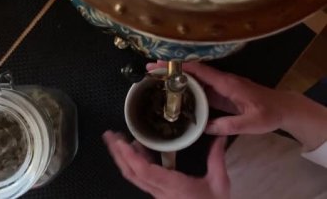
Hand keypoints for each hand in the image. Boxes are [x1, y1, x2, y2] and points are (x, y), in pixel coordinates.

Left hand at [103, 131, 229, 198]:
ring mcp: (156, 194)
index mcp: (174, 187)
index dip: (132, 157)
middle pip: (132, 173)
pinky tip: (133, 151)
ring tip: (116, 140)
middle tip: (109, 135)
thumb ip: (217, 158)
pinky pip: (140, 178)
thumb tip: (219, 136)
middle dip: (118, 154)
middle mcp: (160, 192)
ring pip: (133, 176)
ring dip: (122, 158)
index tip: (123, 142)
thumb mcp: (219, 183)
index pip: (146, 173)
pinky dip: (133, 162)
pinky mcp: (158, 193)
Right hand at [147, 61, 326, 150]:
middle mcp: (221, 81)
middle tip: (150, 71)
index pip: (200, 70)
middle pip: (192, 71)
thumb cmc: (269, 113)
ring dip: (175, 77)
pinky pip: (199, 88)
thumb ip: (230, 125)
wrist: (282, 108)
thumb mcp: (252, 122)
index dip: (180, 67)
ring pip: (194, 78)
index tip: (161, 65)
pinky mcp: (220, 93)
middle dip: (171, 69)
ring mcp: (220, 86)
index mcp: (227, 83)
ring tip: (156, 79)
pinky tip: (174, 93)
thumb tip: (205, 128)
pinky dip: (185, 87)